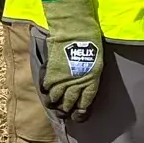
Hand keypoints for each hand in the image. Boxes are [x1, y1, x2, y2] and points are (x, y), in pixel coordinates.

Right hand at [37, 0, 106, 121]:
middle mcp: (77, 83)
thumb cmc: (91, 41)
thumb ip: (90, 76)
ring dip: (55, 103)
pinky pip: (46, 89)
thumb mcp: (97, 61)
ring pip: (55, 100)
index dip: (82, 110)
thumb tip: (84, 86)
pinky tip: (48, 91)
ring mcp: (62, 80)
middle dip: (67, 109)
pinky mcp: (50, 74)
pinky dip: (46, 91)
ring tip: (56, 103)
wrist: (75, 30)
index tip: (80, 113)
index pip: (86, 102)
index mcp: (92, 80)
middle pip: (69, 104)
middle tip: (66, 111)